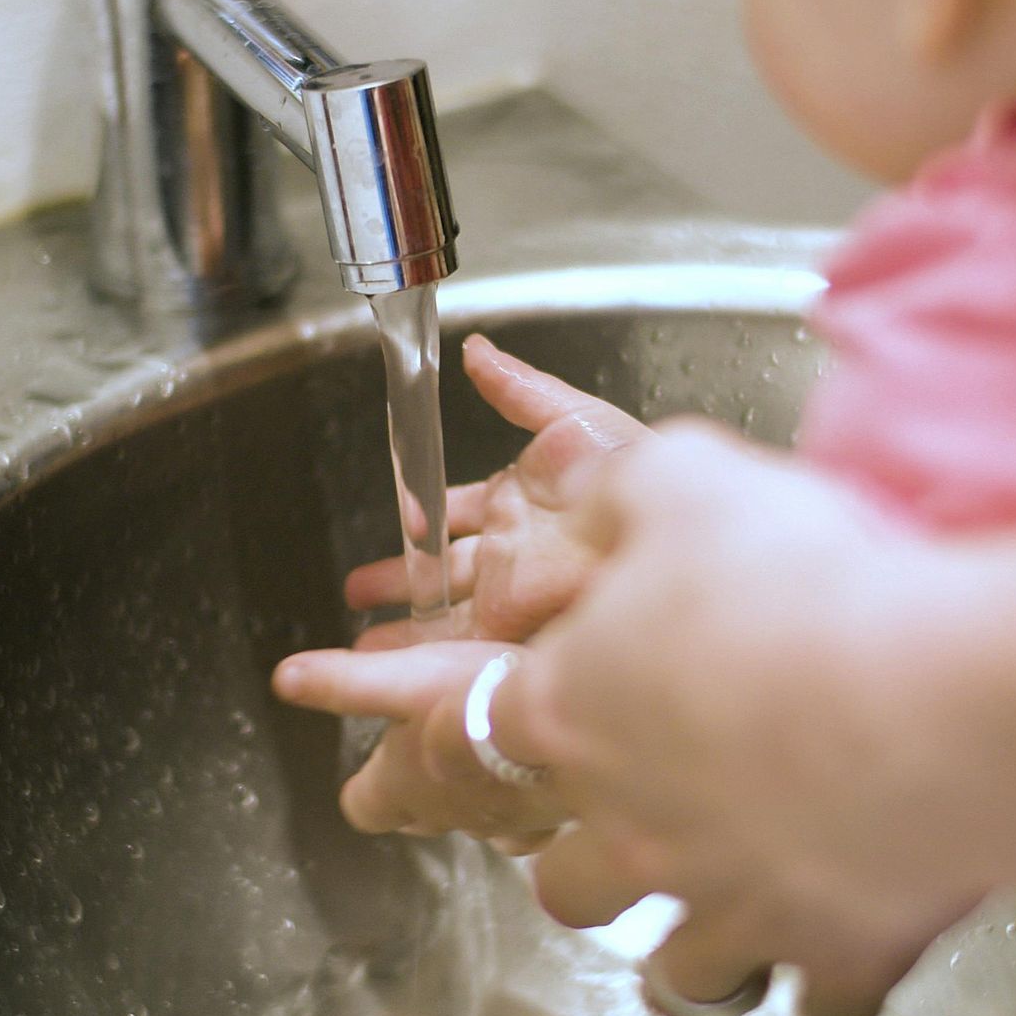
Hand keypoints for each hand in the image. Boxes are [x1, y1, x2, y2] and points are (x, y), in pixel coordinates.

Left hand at [272, 640, 569, 849]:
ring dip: (475, 795)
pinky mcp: (547, 821)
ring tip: (487, 758)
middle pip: (418, 816)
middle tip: (430, 752)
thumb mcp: (405, 680)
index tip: (371, 766)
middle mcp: (446, 816)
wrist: (573, 730)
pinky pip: (529, 824)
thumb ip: (346, 684)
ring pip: (475, 821)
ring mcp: (498, 825)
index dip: (364, 786)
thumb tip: (285, 679)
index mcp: (401, 787)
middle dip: (421, 790)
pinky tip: (539, 774)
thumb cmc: (481, 706)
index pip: (362, 806)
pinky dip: (527, 802)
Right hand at [348, 336, 648, 648]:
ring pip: (444, 610)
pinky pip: (460, 641)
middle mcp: (511, 550)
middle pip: (442, 569)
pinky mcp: (510, 622)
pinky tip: (392, 662)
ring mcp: (510, 589)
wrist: (654, 517)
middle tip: (361, 591)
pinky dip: (424, 651)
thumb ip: (519, 389)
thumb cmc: (629, 466)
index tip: (400, 522)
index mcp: (520, 502)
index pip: (457, 512)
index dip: (422, 517)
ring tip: (368, 642)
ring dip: (406, 625)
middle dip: (401, 581)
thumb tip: (477, 353)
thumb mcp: (571, 417)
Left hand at [505, 423, 1010, 1015]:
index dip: (484, 734)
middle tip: (637, 833)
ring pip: (674, 973)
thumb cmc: (805, 580)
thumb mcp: (688, 479)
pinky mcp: (829, 954)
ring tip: (732, 912)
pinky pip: (814, 1004)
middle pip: (562, 886)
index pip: (478, 738)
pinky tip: (847, 949)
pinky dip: (826, 983)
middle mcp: (629, 831)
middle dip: (586, 867)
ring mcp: (725, 907)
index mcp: (574, 714)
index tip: (500, 737)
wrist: (942, 693)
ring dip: (695, 947)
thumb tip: (566, 495)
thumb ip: (612, 490)